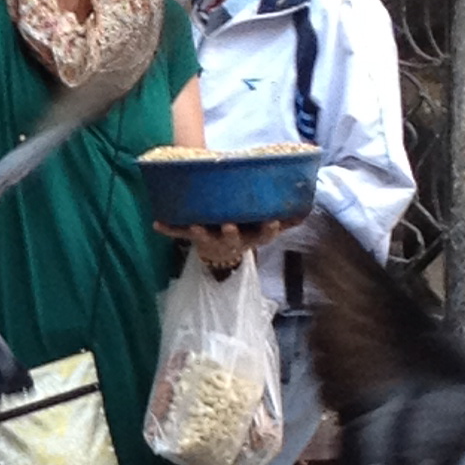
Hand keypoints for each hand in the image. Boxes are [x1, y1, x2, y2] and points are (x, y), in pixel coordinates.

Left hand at [155, 218, 289, 276]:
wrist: (220, 255)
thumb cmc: (246, 231)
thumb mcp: (262, 228)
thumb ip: (283, 219)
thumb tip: (307, 209)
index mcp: (250, 236)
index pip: (263, 235)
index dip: (268, 229)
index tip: (272, 223)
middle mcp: (231, 241)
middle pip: (234, 238)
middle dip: (232, 233)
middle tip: (230, 226)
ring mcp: (211, 240)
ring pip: (205, 238)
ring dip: (199, 232)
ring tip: (194, 225)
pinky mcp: (193, 238)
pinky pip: (178, 233)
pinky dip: (168, 228)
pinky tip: (157, 223)